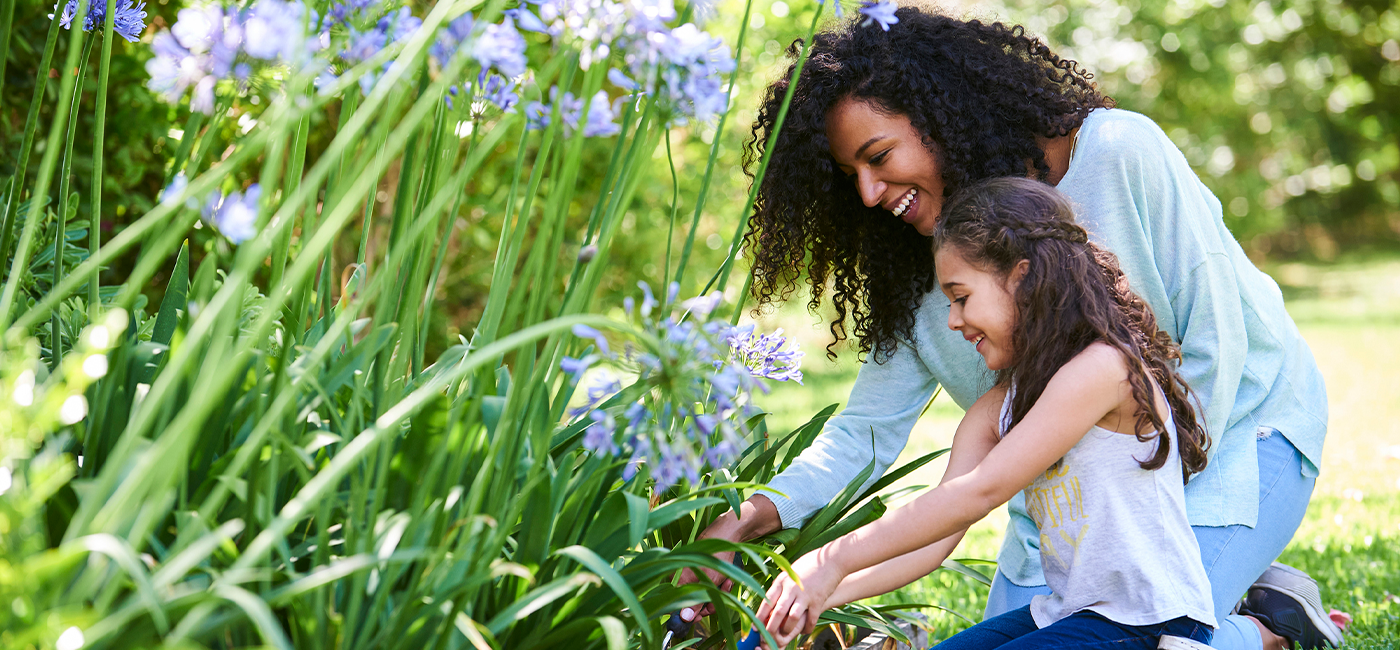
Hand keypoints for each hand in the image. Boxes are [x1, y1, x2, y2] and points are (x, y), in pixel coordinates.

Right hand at [673, 496, 779, 621]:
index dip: (688, 613)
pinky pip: (710, 583)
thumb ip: (696, 601)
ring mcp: (694, 571)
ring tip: (726, 583)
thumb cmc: (717, 555)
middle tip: (718, 599)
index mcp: (679, 579)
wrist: (728, 533)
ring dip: (717, 592)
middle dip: (708, 602)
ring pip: (704, 593)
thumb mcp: (709, 582)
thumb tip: (683, 618)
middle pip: (692, 600)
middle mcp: (683, 576)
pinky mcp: (703, 569)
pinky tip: (727, 579)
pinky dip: (720, 583)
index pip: (676, 604)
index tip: (700, 616)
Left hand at [756, 549, 843, 647]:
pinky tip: (804, 630)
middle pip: (778, 612)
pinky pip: (811, 619)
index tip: (754, 627)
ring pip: (793, 617)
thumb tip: (771, 600)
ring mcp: (805, 595)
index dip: (759, 615)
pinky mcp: (818, 600)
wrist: (831, 559)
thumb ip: (781, 585)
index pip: (767, 601)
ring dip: (788, 629)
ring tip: (786, 634)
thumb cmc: (809, 564)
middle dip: (771, 627)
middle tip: (767, 637)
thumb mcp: (790, 572)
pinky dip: (807, 628)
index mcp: (782, 580)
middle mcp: (791, 588)